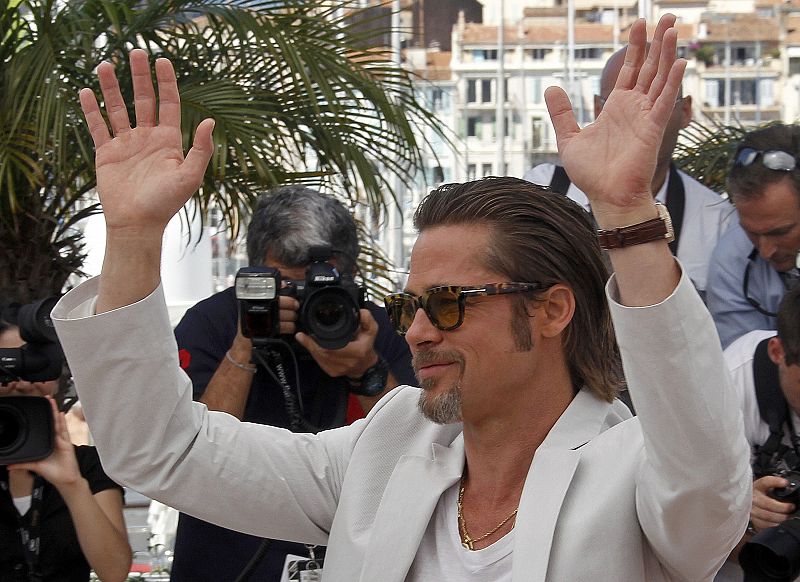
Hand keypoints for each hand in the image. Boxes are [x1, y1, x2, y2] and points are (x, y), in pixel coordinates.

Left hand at [8, 397, 81, 489]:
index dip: (42, 419)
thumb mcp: (35, 467)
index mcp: (48, 445)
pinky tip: (61, 414)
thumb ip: (23, 464)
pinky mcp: (66, 444)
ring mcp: (61, 441)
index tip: (38, 411)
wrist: (65, 479)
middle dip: (49, 411)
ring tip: (52, 403)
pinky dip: (63, 422)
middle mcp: (55, 441)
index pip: (44, 429)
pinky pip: (64, 431)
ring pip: (57, 424)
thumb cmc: (54, 473)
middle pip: (52, 423)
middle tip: (46, 400)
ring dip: (55, 413)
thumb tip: (8, 466)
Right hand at [80, 49, 213, 236]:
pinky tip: (87, 92)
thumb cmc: (166, 203)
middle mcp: (148, 138)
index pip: (169, 104)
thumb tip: (211, 121)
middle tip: (135, 52)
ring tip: (105, 64)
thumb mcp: (190, 176)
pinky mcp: (106, 153)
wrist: (137, 223)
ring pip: (118, 108)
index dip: (166, 83)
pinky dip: (92, 110)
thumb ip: (201, 149)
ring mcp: (126, 144)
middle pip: (143, 100)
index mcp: (169, 141)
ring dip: (112, 87)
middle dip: (140, 76)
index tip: (162, 61)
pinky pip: (98, 127)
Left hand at [295, 308, 379, 378]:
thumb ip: (367, 319)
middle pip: (322, 353)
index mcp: (357, 351)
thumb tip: (360, 312)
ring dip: (311, 348)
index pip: (332, 348)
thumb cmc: (367, 347)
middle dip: (311, 343)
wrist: (365, 366)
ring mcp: (338, 369)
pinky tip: (311, 346)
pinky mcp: (332, 372)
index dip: (317, 342)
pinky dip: (314, 354)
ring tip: (304, 338)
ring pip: (319, 358)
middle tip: (302, 335)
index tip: (307, 334)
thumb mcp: (371, 330)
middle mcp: (347, 362)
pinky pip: (319, 362)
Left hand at [545, 14, 685, 221]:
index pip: (629, 70)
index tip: (639, 24)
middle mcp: (635, 108)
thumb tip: (550, 87)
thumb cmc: (591, 174)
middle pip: (649, 67)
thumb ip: (562, 113)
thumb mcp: (569, 138)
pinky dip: (672, 81)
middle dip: (656, 41)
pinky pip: (665, 101)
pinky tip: (679, 61)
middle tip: (665, 16)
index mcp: (617, 108)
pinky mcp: (654, 128)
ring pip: (660, 78)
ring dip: (667, 54)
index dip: (635, 47)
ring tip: (672, 28)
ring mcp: (646, 116)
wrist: (607, 198)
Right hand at [751, 475, 796, 530]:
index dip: (775, 482)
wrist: (750, 505)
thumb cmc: (762, 497)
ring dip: (781, 517)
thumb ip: (775, 487)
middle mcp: (751, 497)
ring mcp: (750, 509)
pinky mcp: (752, 520)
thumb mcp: (766, 489)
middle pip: (768, 503)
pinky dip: (774, 524)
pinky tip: (778, 521)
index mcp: (757, 487)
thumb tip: (787, 487)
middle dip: (783, 507)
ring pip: (768, 516)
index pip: (764, 482)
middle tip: (791, 507)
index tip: (785, 483)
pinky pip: (765, 524)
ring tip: (787, 516)